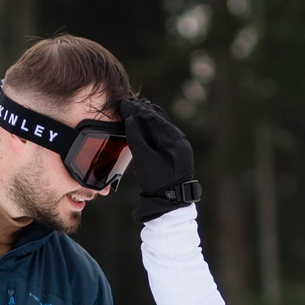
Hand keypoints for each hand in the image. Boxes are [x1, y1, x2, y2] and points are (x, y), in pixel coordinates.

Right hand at [120, 98, 198, 222]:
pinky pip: (163, 133)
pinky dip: (153, 126)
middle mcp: (180, 139)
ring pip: (162, 125)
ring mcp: (179, 145)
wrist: (170, 202)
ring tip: (134, 108)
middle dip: (142, 110)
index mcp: (174, 140)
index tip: (124, 103)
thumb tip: (130, 118)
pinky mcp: (176, 151)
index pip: (153, 118)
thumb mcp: (144, 159)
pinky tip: (144, 123)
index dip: (137, 109)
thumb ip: (137, 137)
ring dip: (148, 117)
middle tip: (127, 102)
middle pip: (159, 119)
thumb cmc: (157, 182)